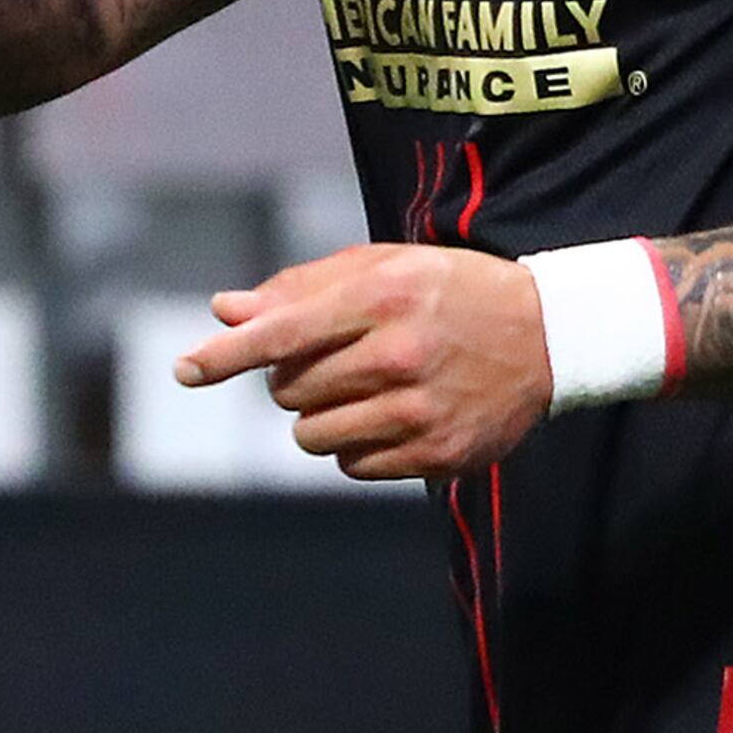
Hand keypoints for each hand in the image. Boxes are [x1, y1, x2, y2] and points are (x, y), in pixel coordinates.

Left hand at [172, 243, 551, 480]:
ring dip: (316, 416)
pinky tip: (387, 416)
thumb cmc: (446, 290)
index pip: (282, 332)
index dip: (226, 354)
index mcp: (381, 297)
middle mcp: (399, 355)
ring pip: (313, 435)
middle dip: (290, 378)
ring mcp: (421, 410)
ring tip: (358, 388)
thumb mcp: (381, 267)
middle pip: (290, 389)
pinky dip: (353, 444)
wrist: (548, 335)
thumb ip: (299, 289)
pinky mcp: (440, 454)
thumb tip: (224, 312)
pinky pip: (352, 464)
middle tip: (332, 359)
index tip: (184, 369)